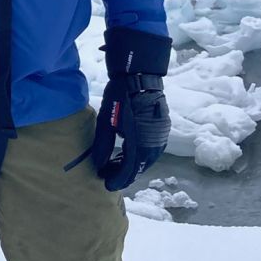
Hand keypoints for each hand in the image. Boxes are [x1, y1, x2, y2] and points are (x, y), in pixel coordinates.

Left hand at [89, 28, 171, 192]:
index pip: (129, 170)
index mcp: (140, 144)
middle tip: (107, 175)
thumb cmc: (120, 97)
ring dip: (131, 164)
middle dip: (123, 174)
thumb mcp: (106, 122)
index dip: (117, 179)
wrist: (140, 76)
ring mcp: (161, 137)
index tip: (106, 185)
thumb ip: (102, 146)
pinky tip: (127, 153)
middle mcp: (154, 144)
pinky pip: (151, 150)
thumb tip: (98, 166)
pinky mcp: (162, 129)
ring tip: (115, 165)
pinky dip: (139, 155)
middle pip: (139, 167)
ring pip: (146, 159)